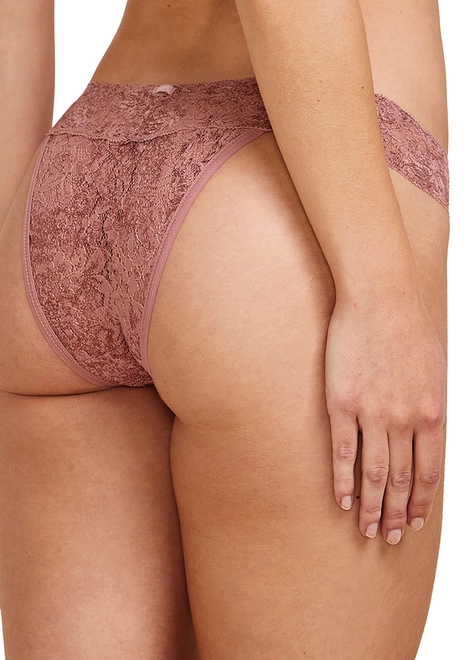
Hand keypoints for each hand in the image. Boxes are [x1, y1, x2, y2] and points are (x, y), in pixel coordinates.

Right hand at [325, 291, 445, 544]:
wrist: (381, 296)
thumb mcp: (435, 370)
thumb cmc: (409, 328)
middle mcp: (405, 420)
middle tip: (390, 537)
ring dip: (372, 506)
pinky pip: (344, 451)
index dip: (422, 501)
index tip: (415, 522)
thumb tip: (427, 431)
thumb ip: (430, 405)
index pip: (429, 471)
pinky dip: (344, 480)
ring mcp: (373, 413)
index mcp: (432, 413)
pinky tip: (343, 500)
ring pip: (374, 473)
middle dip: (398, 513)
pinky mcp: (342, 403)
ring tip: (368, 528)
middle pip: (402, 479)